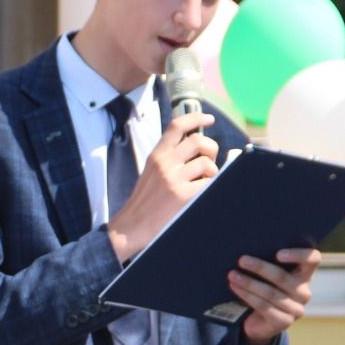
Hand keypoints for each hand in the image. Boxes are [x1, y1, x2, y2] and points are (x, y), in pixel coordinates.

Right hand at [106, 111, 218, 261]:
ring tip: (204, 181)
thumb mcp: (151, 172)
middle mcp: (164, 163)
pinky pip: (208, 183)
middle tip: (209, 161)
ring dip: (212, 172)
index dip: (196, 118)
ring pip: (207, 163)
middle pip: (198, 141)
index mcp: (156, 155)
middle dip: (211, 149)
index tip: (209, 119)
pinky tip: (202, 193)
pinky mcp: (182, 195)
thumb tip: (199, 147)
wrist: (132, 226)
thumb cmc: (144, 202)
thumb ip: (170, 158)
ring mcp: (173, 179)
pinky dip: (210, 186)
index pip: (177, 126)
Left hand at [230, 247, 322, 344]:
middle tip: (241, 260)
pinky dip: (247, 296)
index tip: (278, 254)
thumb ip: (268, 263)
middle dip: (260, 267)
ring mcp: (296, 309)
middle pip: (283, 277)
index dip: (299, 254)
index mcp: (304, 275)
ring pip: (270, 293)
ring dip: (249, 283)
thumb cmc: (264, 289)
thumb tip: (248, 250)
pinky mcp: (284, 322)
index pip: (312, 259)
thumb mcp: (268, 276)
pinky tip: (235, 287)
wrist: (259, 322)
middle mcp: (304, 292)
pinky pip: (264, 306)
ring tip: (232, 275)